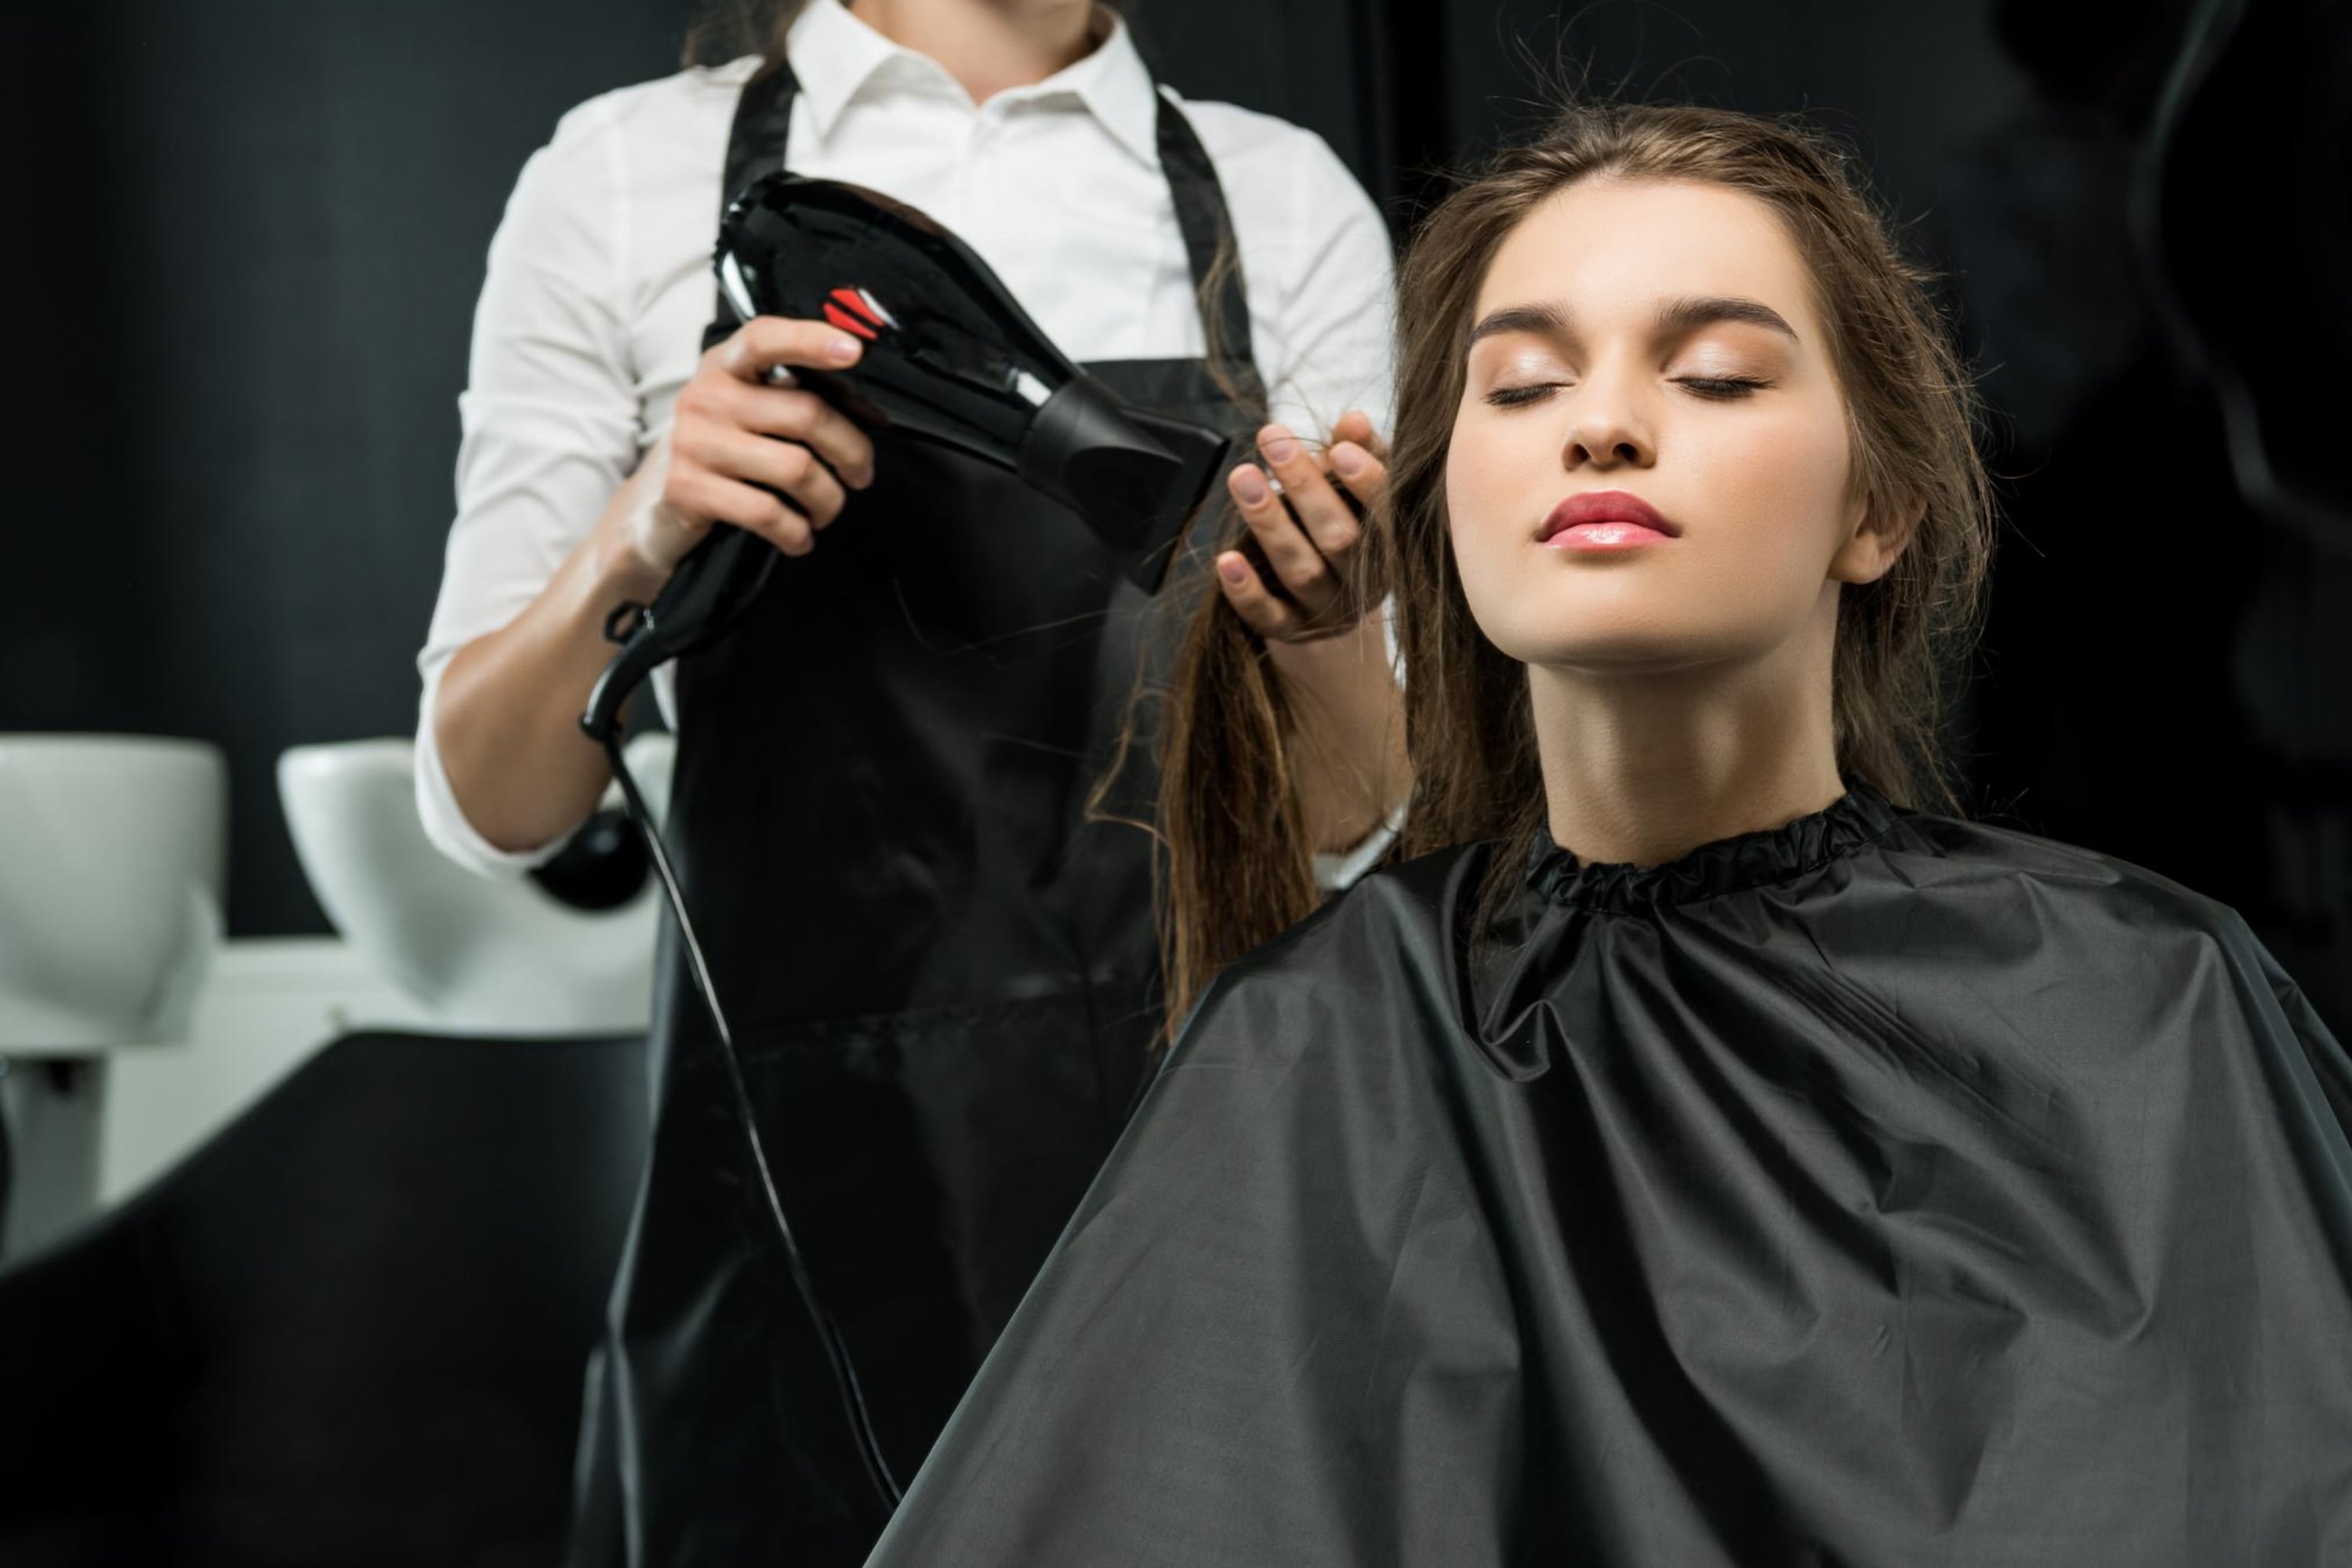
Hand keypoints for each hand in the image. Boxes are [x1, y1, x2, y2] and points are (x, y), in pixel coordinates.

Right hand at [604, 317, 878, 591]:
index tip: (853, 350)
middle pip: (807, 414)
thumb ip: (787, 394)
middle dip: (851, 451)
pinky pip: (768, 512)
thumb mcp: (744, 410)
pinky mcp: (689, 489)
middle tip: (859, 474)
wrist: (655, 508)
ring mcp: (695, 443)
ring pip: (797, 469)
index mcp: (725, 367)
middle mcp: (707, 396)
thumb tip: (860, 405)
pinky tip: (800, 536)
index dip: (810, 340)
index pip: (765, 339)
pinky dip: (797, 532)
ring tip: (827, 509)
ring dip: (828, 499)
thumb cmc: (721, 454)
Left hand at [1215, 410, 1386, 642]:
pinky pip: (1267, 614)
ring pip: (1300, 570)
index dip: (1368, 484)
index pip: (1388, 515)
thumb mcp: (1360, 485)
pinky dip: (1246, 590)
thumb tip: (1352, 420)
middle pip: (1339, 539)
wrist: (1331, 604)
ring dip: (1269, 523)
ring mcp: (1327, 610)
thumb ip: (1359, 451)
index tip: (1340, 450)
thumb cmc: (1348, 522)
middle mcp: (1365, 582)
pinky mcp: (1290, 628)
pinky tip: (1226, 559)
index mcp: (1393, 544)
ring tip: (1242, 477)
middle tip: (1273, 441)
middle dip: (1306, 488)